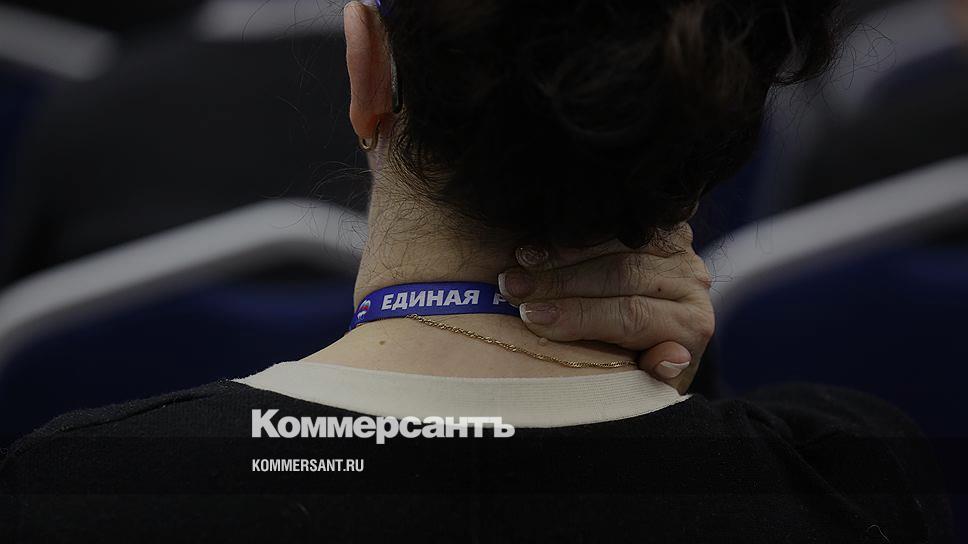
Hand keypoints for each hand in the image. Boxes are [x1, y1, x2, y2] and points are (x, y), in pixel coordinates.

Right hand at [497, 225, 713, 392]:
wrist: (650, 339)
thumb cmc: (635, 374)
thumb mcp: (644, 387)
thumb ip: (655, 376)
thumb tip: (670, 357)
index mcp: (691, 325)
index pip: (631, 315)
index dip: (579, 316)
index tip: (531, 320)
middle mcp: (691, 281)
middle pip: (620, 275)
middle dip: (559, 282)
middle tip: (511, 289)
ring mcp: (675, 248)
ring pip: (612, 244)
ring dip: (557, 255)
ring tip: (516, 264)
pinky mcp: (655, 226)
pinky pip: (610, 225)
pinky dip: (567, 234)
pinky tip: (533, 246)